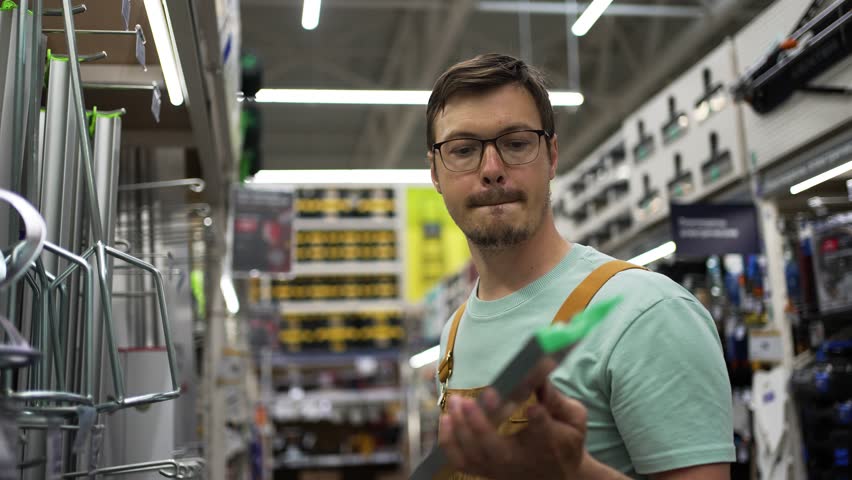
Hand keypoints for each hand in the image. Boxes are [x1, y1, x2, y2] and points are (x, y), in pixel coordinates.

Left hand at [439, 380, 587, 479]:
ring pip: (472, 454)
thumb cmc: (565, 441)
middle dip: (480, 425)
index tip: (533, 407)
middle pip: (495, 448)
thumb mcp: (573, 419)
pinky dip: (449, 442)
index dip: (538, 419)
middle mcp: (520, 459)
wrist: (559, 476)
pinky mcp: (485, 471)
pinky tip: (446, 419)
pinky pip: (460, 461)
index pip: (542, 431)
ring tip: (455, 402)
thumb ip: (558, 398)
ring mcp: (499, 467)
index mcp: (548, 443)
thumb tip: (539, 371)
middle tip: (469, 401)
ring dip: (460, 427)